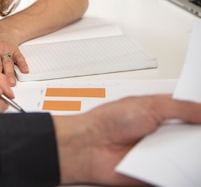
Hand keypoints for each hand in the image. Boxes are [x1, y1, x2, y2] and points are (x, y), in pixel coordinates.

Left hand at [54, 95, 200, 184]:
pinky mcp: (157, 172)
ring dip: (192, 155)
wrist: (91, 146)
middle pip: (192, 136)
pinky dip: (184, 172)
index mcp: (161, 112)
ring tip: (193, 151)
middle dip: (197, 137)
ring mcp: (161, 153)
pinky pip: (177, 174)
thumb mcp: (151, 106)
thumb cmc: (111, 120)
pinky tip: (187, 167)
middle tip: (200, 138)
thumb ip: (180, 108)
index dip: (200, 115)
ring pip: (187, 157)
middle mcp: (162, 132)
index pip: (190, 113)